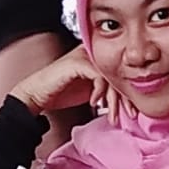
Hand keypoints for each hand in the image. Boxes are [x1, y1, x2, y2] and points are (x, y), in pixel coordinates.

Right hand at [10, 46, 133, 123]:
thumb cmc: (62, 92)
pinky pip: (98, 76)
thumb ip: (107, 91)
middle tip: (129, 115)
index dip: (128, 93)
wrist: (37, 94)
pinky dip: (99, 91)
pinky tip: (94, 103)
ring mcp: (84, 56)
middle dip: (125, 98)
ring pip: (110, 76)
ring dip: (113, 99)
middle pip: (119, 74)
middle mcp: (92, 54)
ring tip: (112, 114)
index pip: (121, 74)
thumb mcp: (92, 92)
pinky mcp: (77, 62)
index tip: (132, 111)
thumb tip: (129, 102)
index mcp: (98, 59)